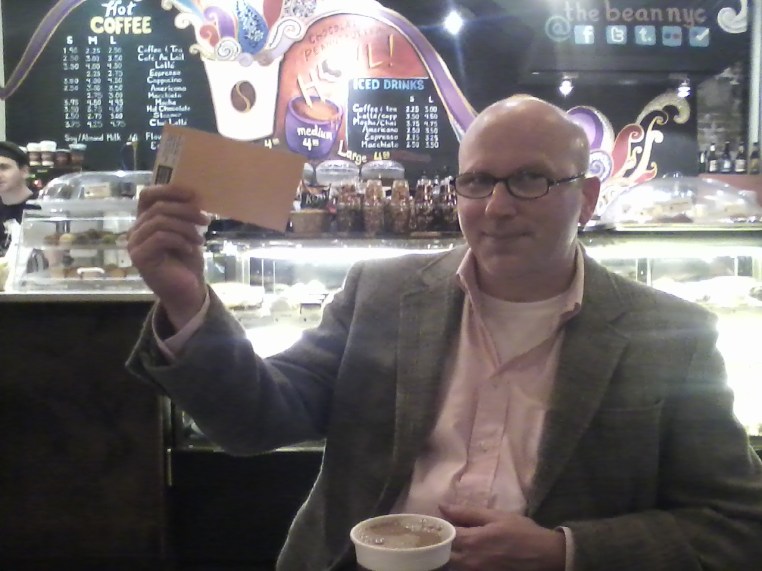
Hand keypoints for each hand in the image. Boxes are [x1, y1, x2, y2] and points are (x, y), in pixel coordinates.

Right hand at [128, 184, 210, 329]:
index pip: (148, 195)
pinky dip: (180, 240)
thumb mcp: (188, 231)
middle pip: (158, 207)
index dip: (168, 190)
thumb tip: (194, 195)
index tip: (193, 194)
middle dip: (185, 210)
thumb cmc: (187, 260)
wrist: (188, 289)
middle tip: (206, 219)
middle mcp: (136, 230)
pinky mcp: (139, 257)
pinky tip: (190, 248)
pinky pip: (160, 237)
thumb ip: (184, 214)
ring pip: (160, 221)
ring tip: (201, 239)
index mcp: (145, 220)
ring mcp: (135, 244)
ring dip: (185, 227)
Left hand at [440, 504, 565, 570]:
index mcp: (471, 540)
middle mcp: (469, 560)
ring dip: (445, 554)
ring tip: (446, 544)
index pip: (442, 535)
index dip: (435, 528)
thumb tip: (443, 506)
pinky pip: (462, 570)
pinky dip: (457, 563)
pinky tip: (460, 554)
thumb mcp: (495, 516)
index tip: (431, 523)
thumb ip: (467, 512)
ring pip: (450, 565)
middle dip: (437, 543)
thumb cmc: (521, 532)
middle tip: (435, 535)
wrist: (544, 556)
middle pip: (442, 554)